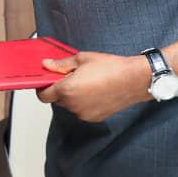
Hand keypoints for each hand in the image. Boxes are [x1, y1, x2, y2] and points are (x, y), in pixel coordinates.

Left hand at [36, 51, 152, 122]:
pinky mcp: (95, 118)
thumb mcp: (81, 59)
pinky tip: (95, 91)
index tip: (47, 81)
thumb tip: (46, 65)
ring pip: (70, 106)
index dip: (43, 87)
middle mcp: (73, 105)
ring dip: (72, 96)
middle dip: (60, 89)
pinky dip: (83, 103)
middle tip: (71, 77)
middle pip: (56, 100)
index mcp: (66, 90)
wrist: (134, 79)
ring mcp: (84, 114)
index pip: (43, 95)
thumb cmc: (111, 68)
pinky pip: (82, 111)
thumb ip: (61, 64)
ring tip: (86, 83)